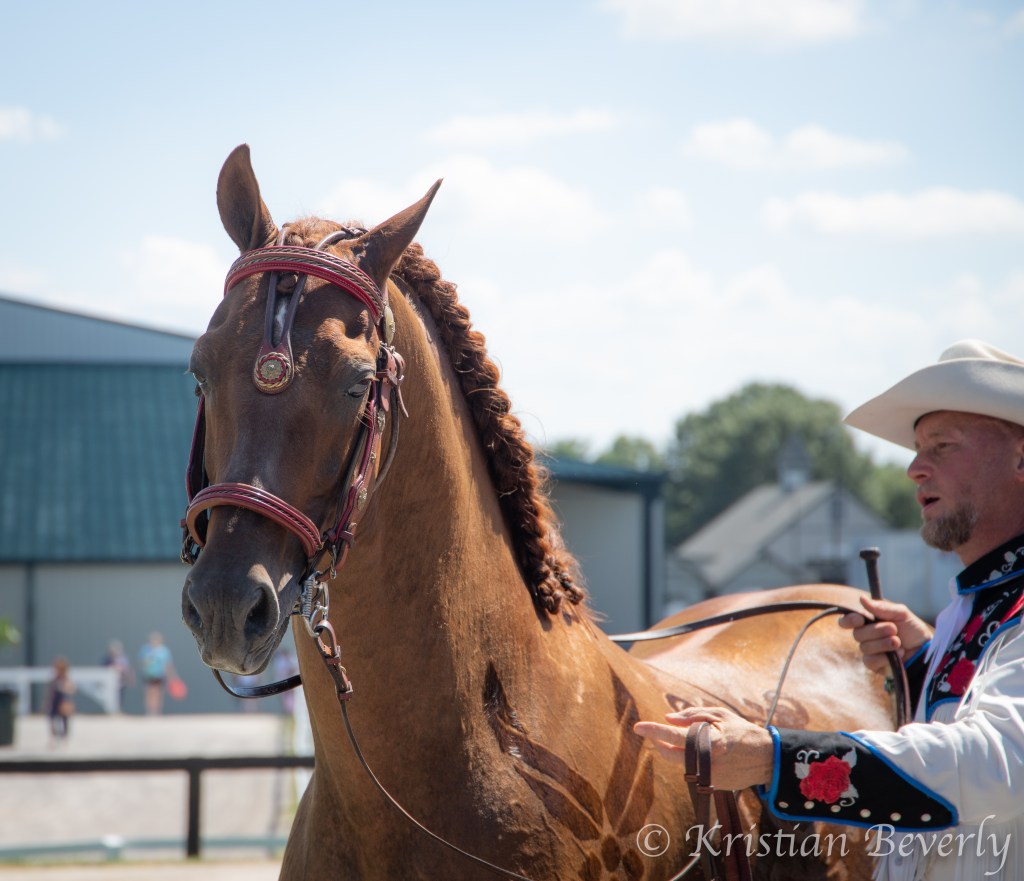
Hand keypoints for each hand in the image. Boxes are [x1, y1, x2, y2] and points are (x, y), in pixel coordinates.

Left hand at [634, 706, 773, 790]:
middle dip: (659, 742)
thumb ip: (693, 715)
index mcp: (709, 741)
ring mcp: (708, 776)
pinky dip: (691, 759)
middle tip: (654, 732)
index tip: (638, 726)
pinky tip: (706, 752)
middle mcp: (706, 762)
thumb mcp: (720, 715)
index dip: (655, 731)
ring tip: (690, 738)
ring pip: (680, 762)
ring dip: (677, 750)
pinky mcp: (711, 785)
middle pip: (670, 754)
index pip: (675, 736)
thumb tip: (668, 718)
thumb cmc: (742, 731)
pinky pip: (692, 770)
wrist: (766, 759)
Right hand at [838, 595, 932, 674]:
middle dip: (877, 631)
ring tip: (899, 643)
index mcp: (868, 622)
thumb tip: (861, 599)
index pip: (847, 621)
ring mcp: (869, 651)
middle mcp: (865, 636)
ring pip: (865, 647)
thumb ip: (882, 607)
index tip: (860, 619)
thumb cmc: (913, 630)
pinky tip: (897, 655)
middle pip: (857, 634)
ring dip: (884, 644)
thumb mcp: (901, 614)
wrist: (925, 650)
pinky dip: (885, 657)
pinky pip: (871, 661)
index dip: (848, 620)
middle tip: (894, 629)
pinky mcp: (874, 665)